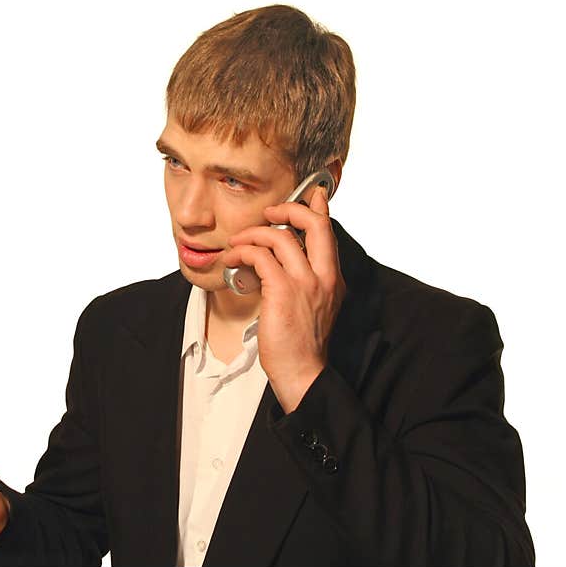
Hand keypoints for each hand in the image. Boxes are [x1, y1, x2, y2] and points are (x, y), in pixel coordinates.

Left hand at [223, 185, 345, 412]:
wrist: (302, 373)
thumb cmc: (300, 344)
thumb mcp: (313, 307)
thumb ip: (306, 282)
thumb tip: (284, 262)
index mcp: (333, 279)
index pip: (329, 232)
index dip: (319, 208)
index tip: (311, 194)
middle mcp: (325, 277)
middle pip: (315, 223)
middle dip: (290, 208)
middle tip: (270, 211)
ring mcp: (306, 283)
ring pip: (280, 237)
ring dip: (253, 234)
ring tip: (237, 243)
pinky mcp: (283, 291)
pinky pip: (260, 257)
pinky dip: (242, 252)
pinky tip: (232, 259)